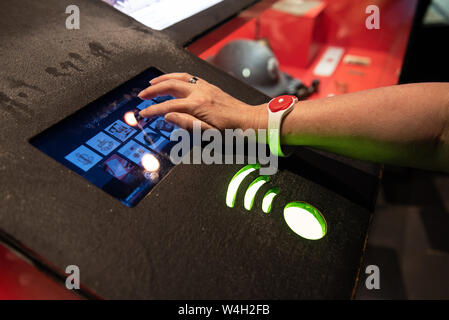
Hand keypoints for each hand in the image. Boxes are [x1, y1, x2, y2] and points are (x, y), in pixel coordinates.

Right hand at [138, 73, 265, 130]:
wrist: (251, 122)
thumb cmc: (233, 132)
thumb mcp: (209, 134)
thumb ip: (186, 124)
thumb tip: (168, 116)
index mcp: (198, 105)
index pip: (169, 106)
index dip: (153, 110)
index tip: (143, 114)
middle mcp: (200, 92)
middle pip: (170, 86)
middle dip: (153, 90)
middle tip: (142, 96)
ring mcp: (206, 87)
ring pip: (179, 77)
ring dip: (164, 79)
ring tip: (152, 83)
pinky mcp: (211, 87)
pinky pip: (189, 77)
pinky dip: (177, 77)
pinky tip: (173, 80)